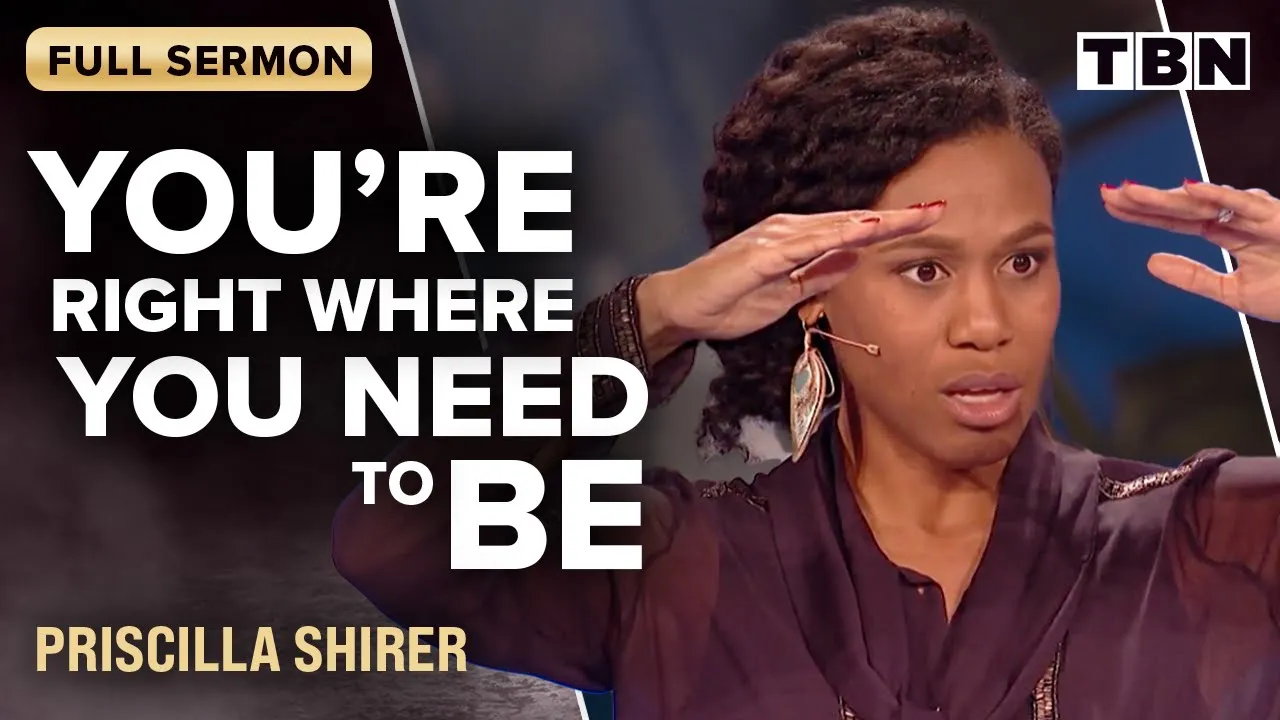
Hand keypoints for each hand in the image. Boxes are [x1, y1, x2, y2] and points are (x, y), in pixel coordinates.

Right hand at [636, 204, 944, 360]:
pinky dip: (831, 238)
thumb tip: (855, 263)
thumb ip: (818, 278)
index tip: (932, 221)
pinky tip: (858, 233)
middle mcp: (789, 231)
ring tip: (910, 218)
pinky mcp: (758, 257)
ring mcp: (773, 241)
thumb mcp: (786, 295)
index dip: (894, 226)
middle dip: (896, 218)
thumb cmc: (729, 301)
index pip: (854, 231)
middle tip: (939, 209)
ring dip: (873, 223)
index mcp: (798, 240)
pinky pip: (800, 247)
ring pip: (832, 228)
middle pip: (852, 222)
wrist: (681, 307)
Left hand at [1101, 181, 1279, 320]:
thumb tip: (1150, 262)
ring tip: (1130, 192)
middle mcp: (1237, 218)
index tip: (1110, 205)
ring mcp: (1256, 215)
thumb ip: (1193, 276)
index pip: (1175, 220)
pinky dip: (1217, 194)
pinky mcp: (1278, 217)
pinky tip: (1187, 187)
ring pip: (1203, 202)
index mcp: (1226, 233)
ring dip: (1166, 196)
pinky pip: (1244, 203)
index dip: (1143, 213)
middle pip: (1181, 206)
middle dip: (1144, 199)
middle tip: (1107, 192)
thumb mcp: (1233, 291)